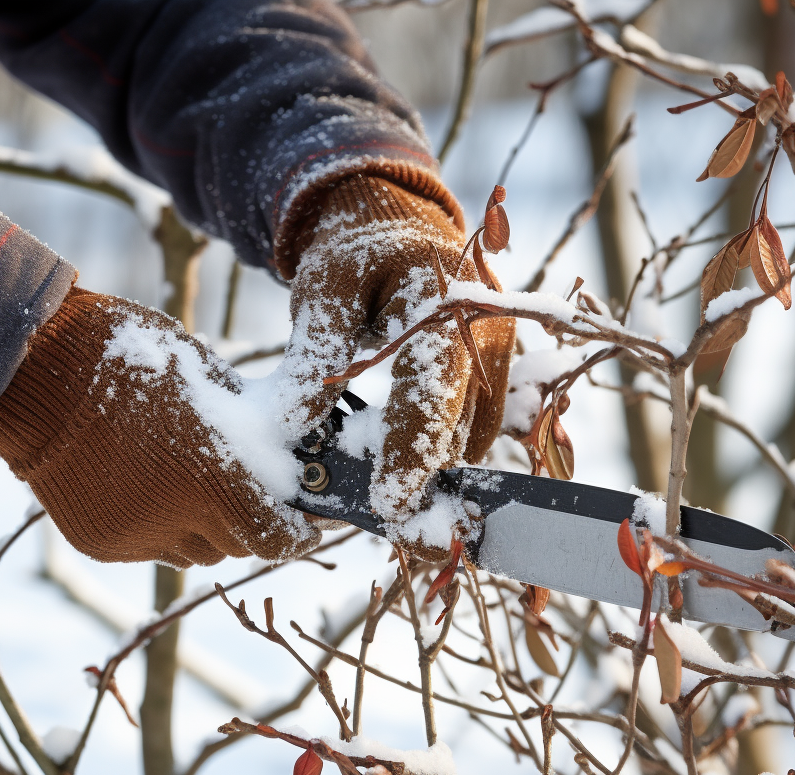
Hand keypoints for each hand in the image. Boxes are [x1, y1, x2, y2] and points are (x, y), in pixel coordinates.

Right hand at [0, 288, 319, 567]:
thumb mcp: (210, 382)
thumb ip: (247, 432)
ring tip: (189, 482)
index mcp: (217, 481)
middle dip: (250, 523)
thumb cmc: (132, 358)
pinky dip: (162, 527)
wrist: (34, 371)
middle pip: (239, 548)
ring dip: (207, 529)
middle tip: (245, 489)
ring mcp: (137, 537)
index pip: (278, 541)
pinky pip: (153, 548)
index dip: (297, 536)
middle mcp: (180, 522)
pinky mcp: (103, 545)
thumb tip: (281, 453)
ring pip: (197, 553)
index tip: (305, 525)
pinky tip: (144, 485)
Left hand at [286, 175, 515, 559]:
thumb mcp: (325, 285)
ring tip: (402, 513)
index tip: (390, 502)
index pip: (431, 385)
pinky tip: (411, 477)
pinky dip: (443, 454)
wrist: (398, 225)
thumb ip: (316, 348)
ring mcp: (496, 352)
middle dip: (428, 478)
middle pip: (460, 420)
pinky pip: (475, 426)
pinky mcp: (493, 371)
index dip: (412, 449)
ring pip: (472, 432)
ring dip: (438, 472)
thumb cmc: (356, 252)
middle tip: (396, 527)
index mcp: (442, 297)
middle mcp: (483, 328)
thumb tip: (298, 422)